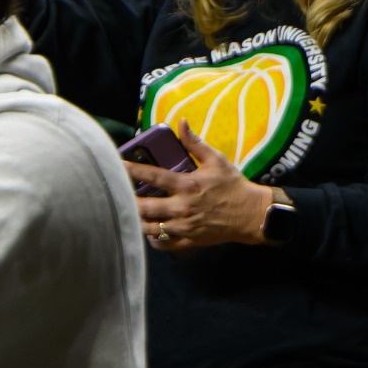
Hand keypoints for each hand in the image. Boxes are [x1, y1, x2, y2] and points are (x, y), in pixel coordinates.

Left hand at [127, 119, 275, 249]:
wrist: (251, 214)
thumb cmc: (233, 185)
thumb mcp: (216, 160)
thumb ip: (195, 143)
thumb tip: (181, 123)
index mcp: (187, 185)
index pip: (152, 176)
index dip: (131, 170)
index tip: (116, 165)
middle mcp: (182, 207)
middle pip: (144, 207)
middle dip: (127, 201)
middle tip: (118, 195)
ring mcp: (183, 227)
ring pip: (149, 227)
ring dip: (138, 219)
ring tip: (133, 211)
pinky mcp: (188, 241)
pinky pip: (162, 244)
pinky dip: (152, 238)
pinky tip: (150, 230)